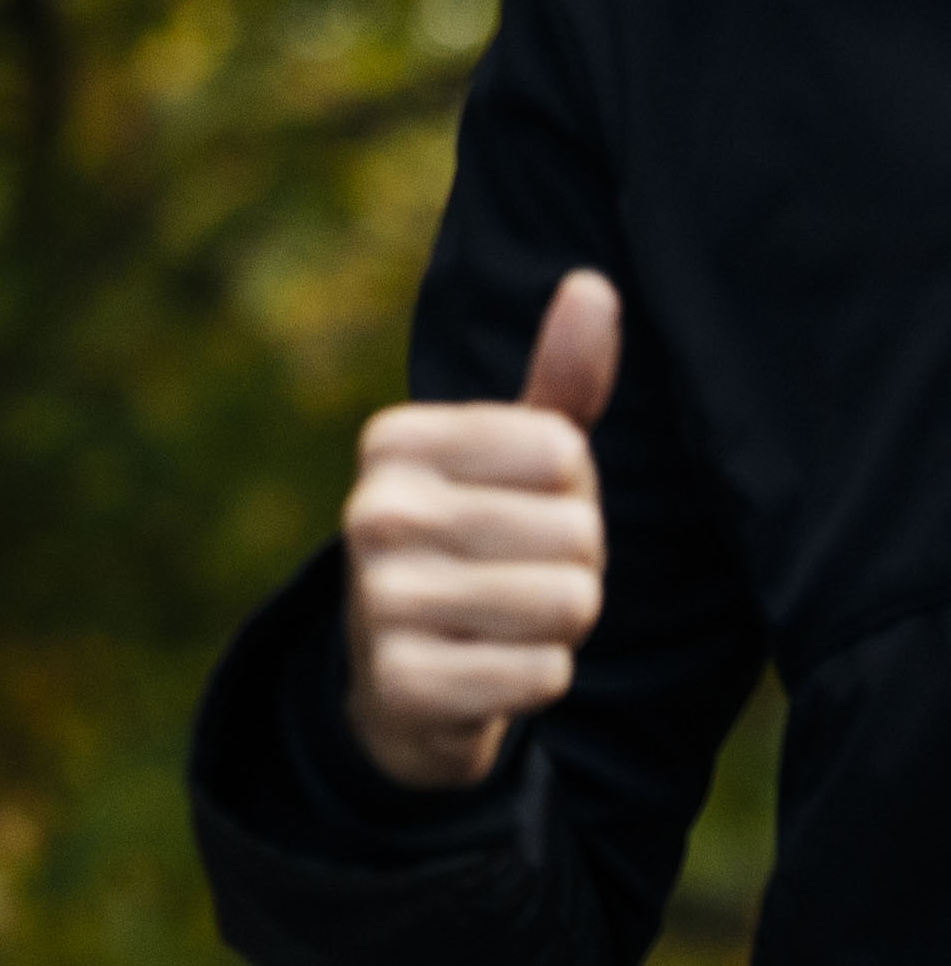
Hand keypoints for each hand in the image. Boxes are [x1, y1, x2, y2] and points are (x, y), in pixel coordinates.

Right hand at [340, 270, 618, 790]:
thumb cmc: (476, 546)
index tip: (516, 509)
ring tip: (502, 622)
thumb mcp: (509, 462)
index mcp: (394, 441)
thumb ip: (558, 380)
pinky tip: (485, 671)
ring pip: (568, 604)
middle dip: (573, 566)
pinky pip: (543, 674)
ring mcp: (379, 599)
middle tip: (511, 576)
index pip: (563, 450)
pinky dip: (533, 680)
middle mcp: (372, 511)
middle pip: (576, 531)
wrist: (399, 677)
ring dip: (559, 626)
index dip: (569, 490)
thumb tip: (594, 283)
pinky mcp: (401, 682)